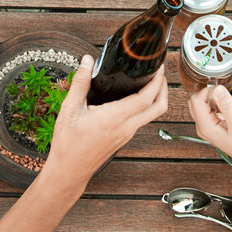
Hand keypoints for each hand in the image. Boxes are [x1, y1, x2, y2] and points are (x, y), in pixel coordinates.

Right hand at [45, 56, 168, 179]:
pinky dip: (146, 106)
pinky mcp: (124, 138)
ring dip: (156, 98)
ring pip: (152, 115)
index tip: (158, 67)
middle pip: (159, 108)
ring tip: (148, 81)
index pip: (146, 98)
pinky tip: (134, 97)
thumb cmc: (68, 144)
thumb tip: (86, 61)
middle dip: (164, 88)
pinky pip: (142, 120)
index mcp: (115, 118)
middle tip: (158, 73)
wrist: (69, 170)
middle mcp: (126, 127)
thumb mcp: (69, 110)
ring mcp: (127, 134)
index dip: (156, 81)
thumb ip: (79, 83)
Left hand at [189, 85, 231, 175]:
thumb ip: (227, 105)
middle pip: (195, 102)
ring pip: (202, 105)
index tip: (223, 92)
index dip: (208, 92)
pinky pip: (210, 110)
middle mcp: (203, 127)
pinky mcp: (214, 126)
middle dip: (208, 94)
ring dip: (213, 99)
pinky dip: (217, 104)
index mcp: (206, 127)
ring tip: (228, 104)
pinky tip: (228, 108)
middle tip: (225, 98)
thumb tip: (217, 88)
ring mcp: (208, 127)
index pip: (196, 100)